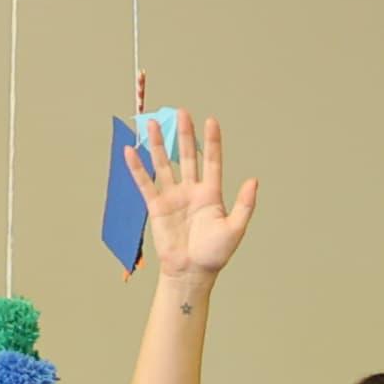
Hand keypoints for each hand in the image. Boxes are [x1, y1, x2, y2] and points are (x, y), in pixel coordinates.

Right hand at [132, 114, 256, 284]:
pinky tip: (131, 150)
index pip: (212, 161)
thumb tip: (253, 179)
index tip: (211, 121)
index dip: (211, 142)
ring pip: (164, 164)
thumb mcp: (235, 229)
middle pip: (186, 156)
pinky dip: (137, 167)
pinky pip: (145, 183)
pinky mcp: (156, 206)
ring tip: (152, 123)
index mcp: (211, 194)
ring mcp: (172, 196)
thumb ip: (245, 204)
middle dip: (184, 135)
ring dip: (158, 144)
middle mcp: (191, 191)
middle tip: (181, 112)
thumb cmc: (215, 254)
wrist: (192, 272)